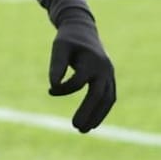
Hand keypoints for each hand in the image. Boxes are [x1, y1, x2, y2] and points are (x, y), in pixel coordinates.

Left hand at [49, 9, 115, 131]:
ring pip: (107, 99)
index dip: (64, 88)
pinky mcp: (110, 79)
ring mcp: (110, 74)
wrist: (82, 29)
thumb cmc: (68, 39)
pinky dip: (102, 110)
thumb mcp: (59, 48)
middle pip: (98, 95)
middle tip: (76, 127)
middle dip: (88, 112)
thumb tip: (53, 87)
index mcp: (92, 60)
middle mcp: (104, 69)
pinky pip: (109, 98)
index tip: (50, 90)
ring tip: (84, 130)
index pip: (80, 81)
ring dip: (97, 116)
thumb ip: (56, 66)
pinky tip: (92, 122)